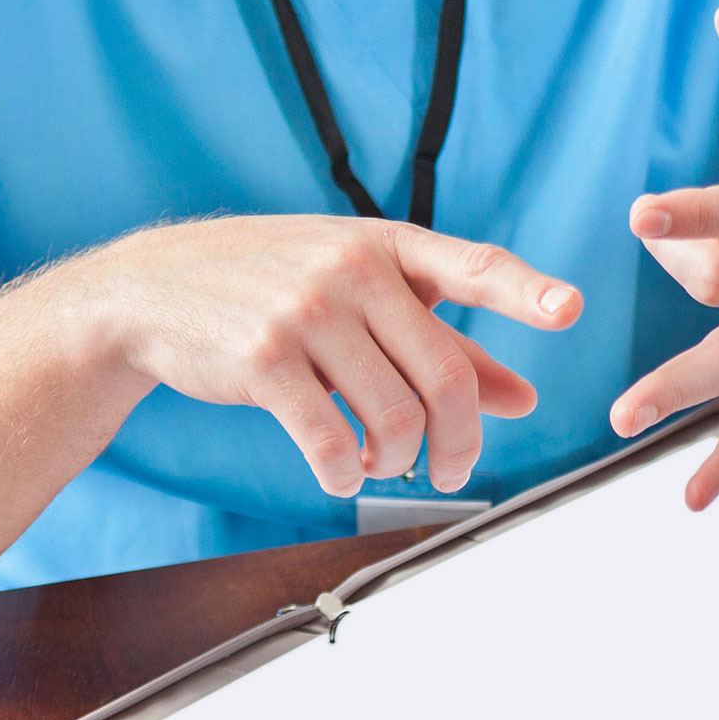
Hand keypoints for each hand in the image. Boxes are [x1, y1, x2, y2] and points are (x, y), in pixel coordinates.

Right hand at [60, 215, 581, 496]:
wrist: (149, 293)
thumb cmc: (268, 288)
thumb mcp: (358, 294)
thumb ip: (445, 342)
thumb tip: (523, 396)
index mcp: (384, 246)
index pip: (473, 265)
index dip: (525, 291)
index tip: (569, 310)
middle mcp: (352, 271)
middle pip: (445, 377)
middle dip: (459, 442)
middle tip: (452, 471)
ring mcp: (306, 312)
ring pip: (394, 417)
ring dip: (399, 461)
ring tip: (384, 464)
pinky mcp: (263, 360)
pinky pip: (330, 439)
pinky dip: (345, 472)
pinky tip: (339, 473)